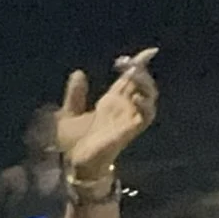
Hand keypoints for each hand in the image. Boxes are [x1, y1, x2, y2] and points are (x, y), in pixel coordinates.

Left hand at [55, 48, 159, 178]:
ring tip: (135, 73)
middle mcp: (123, 108)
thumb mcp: (69, 114)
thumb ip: (75, 95)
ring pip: (149, 96)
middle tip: (128, 61)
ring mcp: (128, 118)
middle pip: (141, 83)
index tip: (145, 52)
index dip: (137, 64)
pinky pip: (146, 116)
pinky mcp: (130, 130)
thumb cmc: (75, 143)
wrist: (75, 165)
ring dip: (146, 83)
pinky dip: (145, 105)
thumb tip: (79, 72)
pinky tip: (137, 96)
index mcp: (111, 102)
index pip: (130, 78)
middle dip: (139, 69)